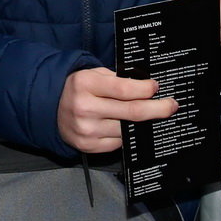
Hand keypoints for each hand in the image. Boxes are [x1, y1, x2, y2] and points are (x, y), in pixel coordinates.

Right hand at [57, 66, 178, 153]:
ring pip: (127, 129)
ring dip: (139, 123)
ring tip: (144, 115)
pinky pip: (118, 142)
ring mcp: (86, 129)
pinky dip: (124, 134)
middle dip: (157, 109)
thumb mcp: (92, 75)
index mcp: (85, 84)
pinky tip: (122, 126)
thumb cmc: (78, 89)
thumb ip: (116, 80)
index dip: (145, 89)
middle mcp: (84, 107)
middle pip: (132, 111)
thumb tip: (148, 90)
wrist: (49, 109)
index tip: (156, 88)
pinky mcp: (88, 145)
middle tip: (171, 106)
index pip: (124, 89)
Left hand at [171, 0, 220, 44]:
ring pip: (215, 40)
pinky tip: (211, 25)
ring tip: (198, 25)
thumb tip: (170, 19)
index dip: (183, 25)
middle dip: (193, 34)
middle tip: (184, 30)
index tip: (176, 28)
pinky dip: (214, 37)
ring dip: (204, 37)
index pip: (194, 17)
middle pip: (206, 32)